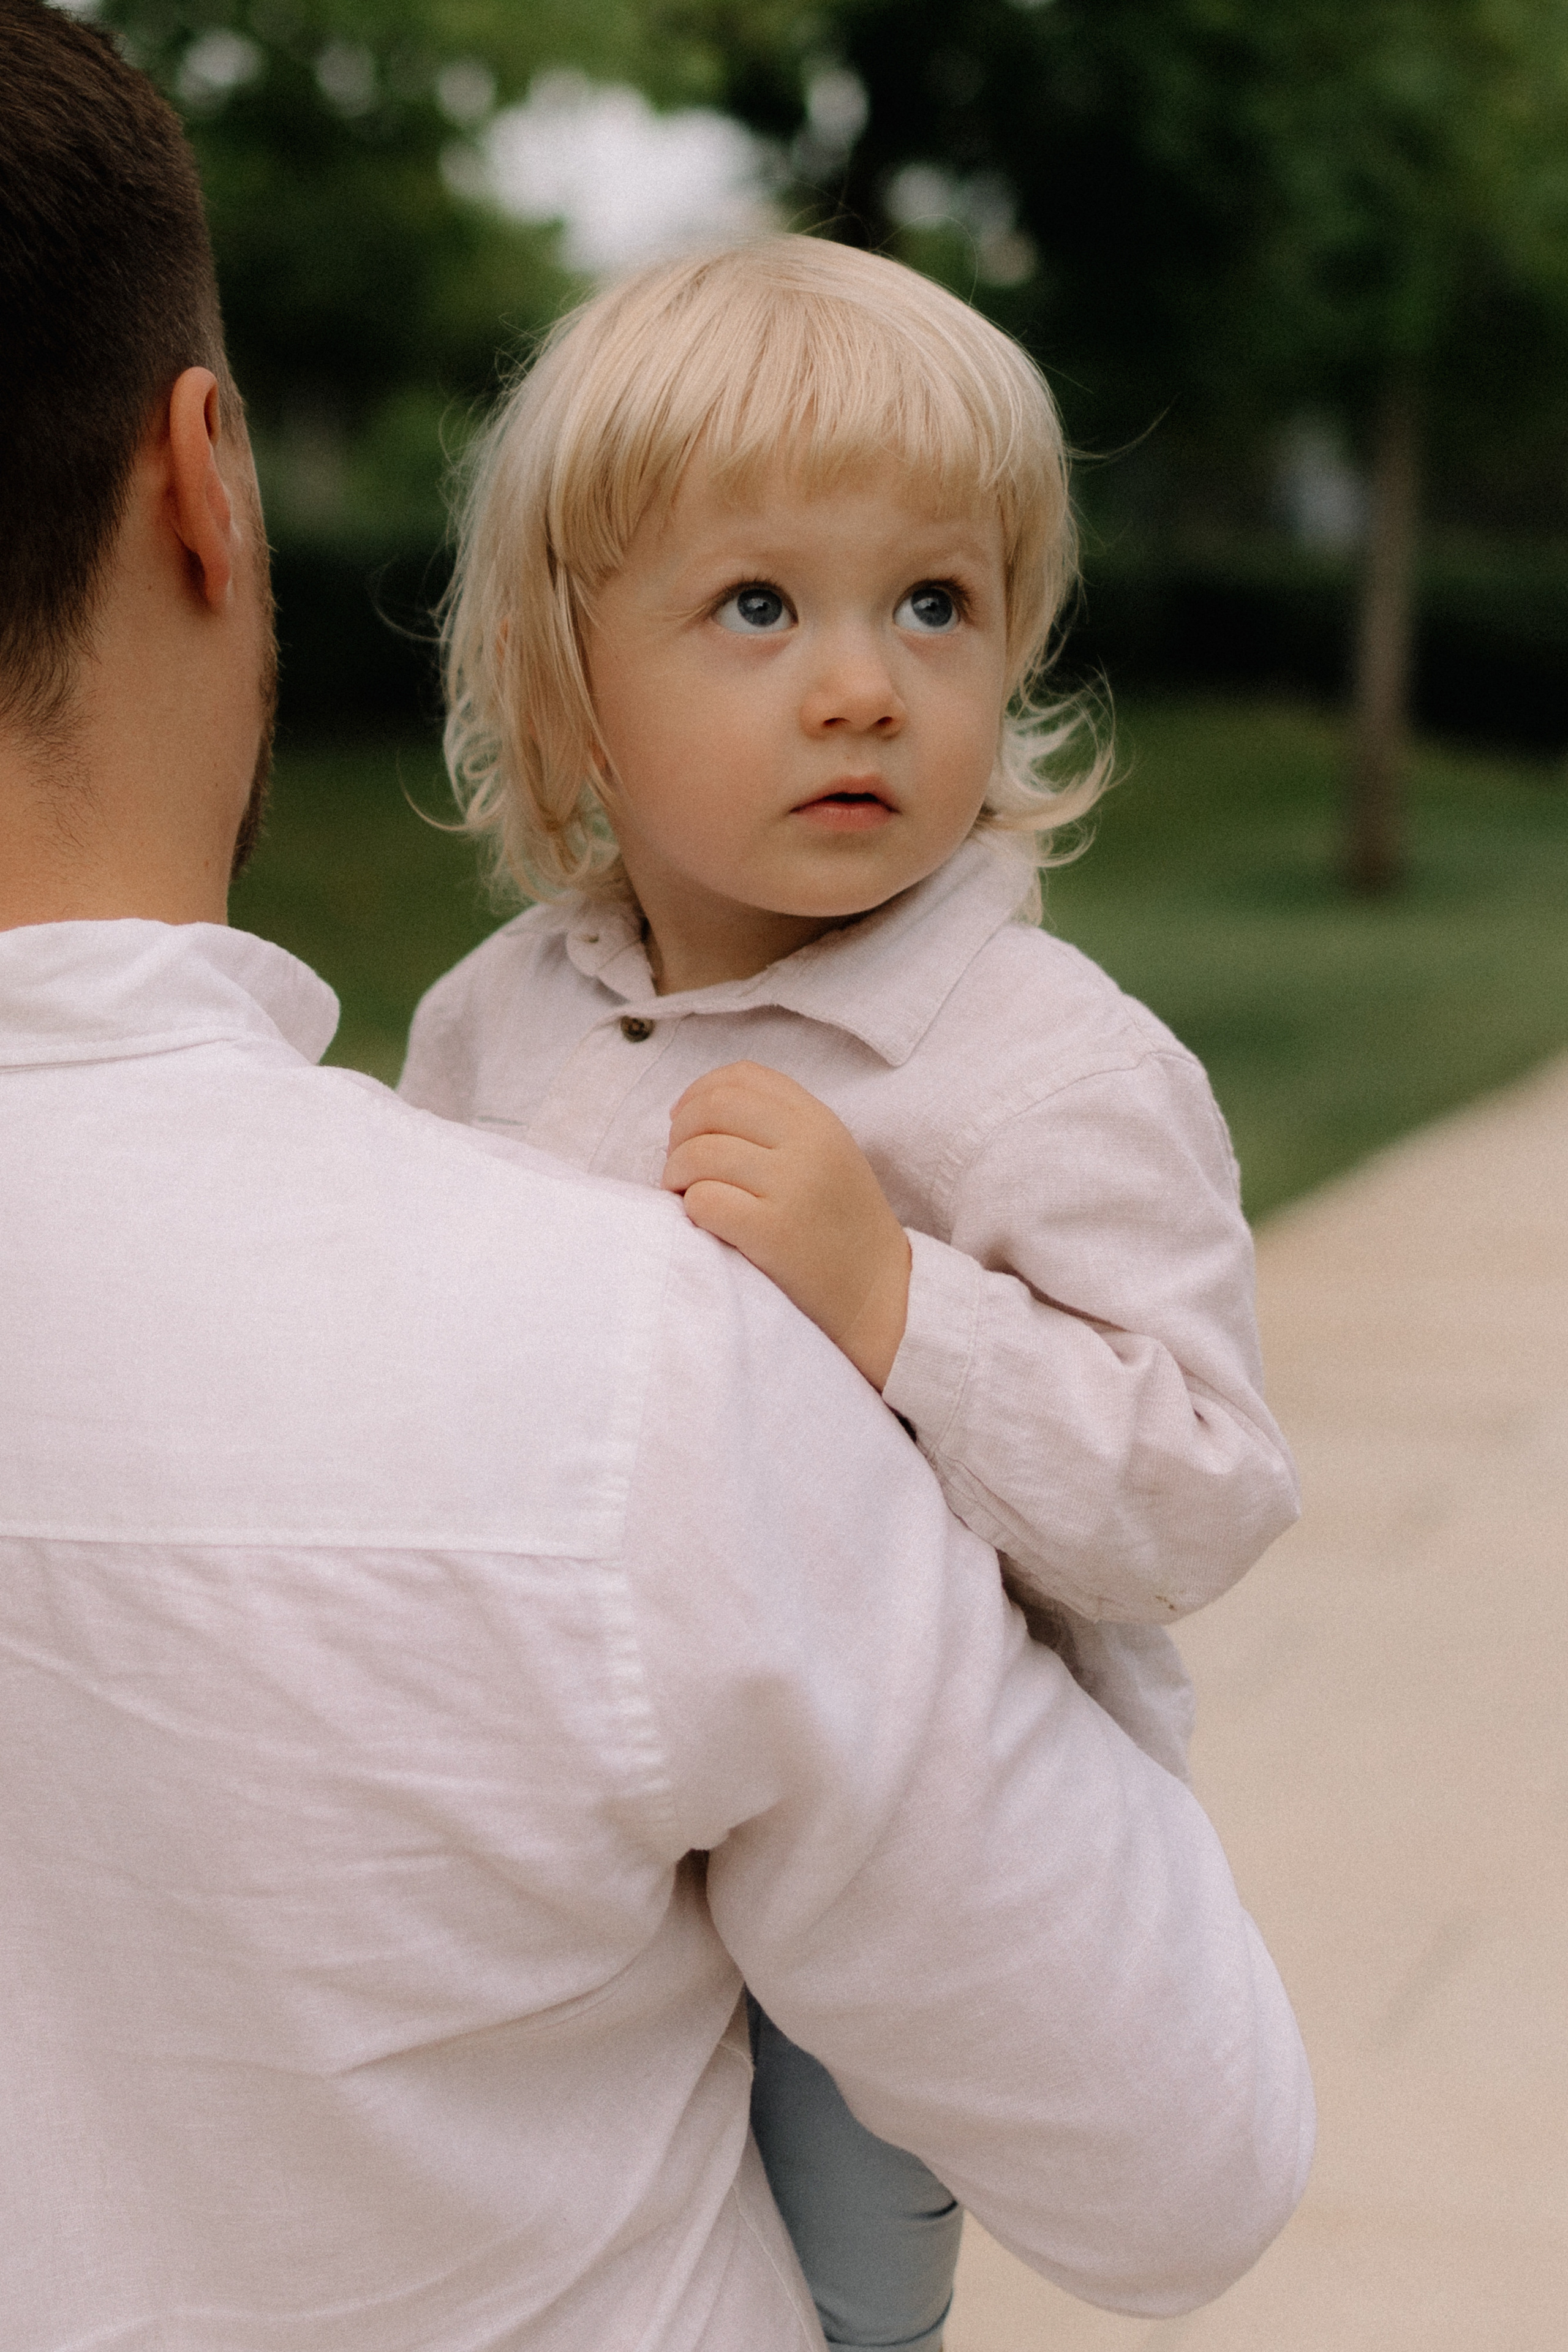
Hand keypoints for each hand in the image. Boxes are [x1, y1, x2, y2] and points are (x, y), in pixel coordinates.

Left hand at [662, 1062, 911, 1390]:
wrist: (877, 1293)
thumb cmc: (839, 1225)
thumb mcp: (826, 1156)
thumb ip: (778, 1124)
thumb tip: (694, 1109)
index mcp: (820, 1120)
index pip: (743, 1077)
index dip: (699, 1092)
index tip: (683, 1120)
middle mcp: (808, 1145)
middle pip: (714, 1109)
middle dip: (679, 1133)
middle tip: (678, 1164)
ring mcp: (792, 1187)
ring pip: (700, 1154)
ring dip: (676, 1174)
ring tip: (685, 1194)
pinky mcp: (772, 1232)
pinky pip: (704, 1201)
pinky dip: (691, 1209)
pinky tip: (704, 1222)